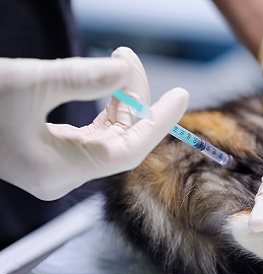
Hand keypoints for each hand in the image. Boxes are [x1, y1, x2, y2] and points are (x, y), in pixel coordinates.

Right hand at [0, 47, 188, 199]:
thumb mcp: (30, 82)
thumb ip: (82, 77)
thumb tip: (123, 70)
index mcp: (59, 171)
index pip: (130, 151)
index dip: (159, 122)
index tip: (181, 96)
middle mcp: (60, 175)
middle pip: (120, 140)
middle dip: (133, 98)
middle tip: (129, 57)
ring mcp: (54, 165)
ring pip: (106, 135)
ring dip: (119, 99)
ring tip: (120, 59)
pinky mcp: (48, 152)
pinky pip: (90, 133)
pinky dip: (103, 107)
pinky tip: (108, 81)